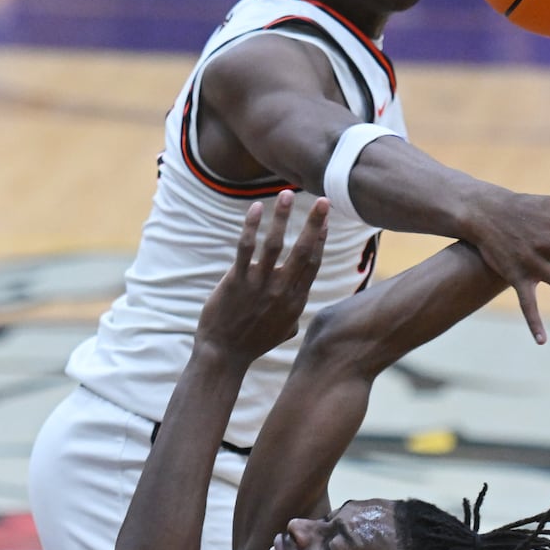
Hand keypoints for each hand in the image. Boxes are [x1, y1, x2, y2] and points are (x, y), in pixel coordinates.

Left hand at [196, 194, 328, 367]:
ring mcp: (259, 285)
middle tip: (324, 200)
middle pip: (303, 250)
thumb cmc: (253, 343)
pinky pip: (246, 249)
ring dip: (282, 217)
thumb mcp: (283, 331)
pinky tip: (255, 208)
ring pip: (275, 244)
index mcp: (296, 300)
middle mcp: (282, 290)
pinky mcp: (237, 281)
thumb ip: (293, 314)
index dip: (321, 239)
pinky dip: (251, 226)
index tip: (326, 220)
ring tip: (286, 194)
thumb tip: (298, 308)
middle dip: (314, 223)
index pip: (313, 263)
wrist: (224, 355)